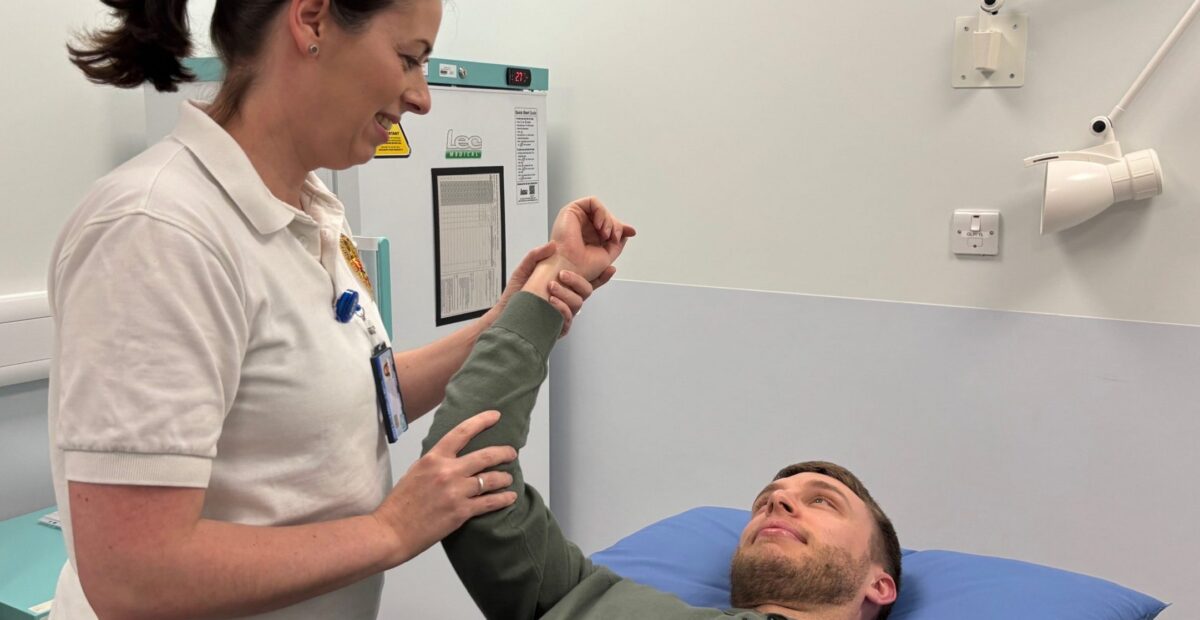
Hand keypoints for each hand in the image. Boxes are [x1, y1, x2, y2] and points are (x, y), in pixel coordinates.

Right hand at [372, 411, 516, 564]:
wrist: (390, 531)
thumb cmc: (400, 504)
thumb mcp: (415, 472)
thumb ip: (435, 464)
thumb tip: (452, 459)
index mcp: (433, 458)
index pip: (461, 432)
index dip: (481, 421)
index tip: (496, 416)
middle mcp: (447, 471)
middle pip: (485, 456)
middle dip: (504, 452)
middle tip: (512, 453)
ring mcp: (455, 492)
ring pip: (491, 479)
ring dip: (505, 478)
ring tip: (509, 479)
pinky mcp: (461, 512)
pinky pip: (489, 502)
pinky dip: (503, 499)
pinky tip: (510, 497)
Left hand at [487, 243, 601, 335]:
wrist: (506, 315)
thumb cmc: (516, 295)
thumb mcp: (523, 271)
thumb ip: (536, 256)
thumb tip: (551, 245)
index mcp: (564, 285)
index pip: (587, 280)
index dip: (601, 276)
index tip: (610, 268)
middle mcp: (567, 299)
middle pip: (586, 290)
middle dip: (577, 281)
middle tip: (562, 275)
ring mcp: (564, 313)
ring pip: (578, 303)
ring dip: (566, 293)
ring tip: (551, 288)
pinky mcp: (558, 326)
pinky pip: (568, 318)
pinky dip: (562, 308)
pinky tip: (552, 301)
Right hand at [549, 197, 635, 280]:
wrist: (570, 270)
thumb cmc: (583, 267)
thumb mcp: (608, 255)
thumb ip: (617, 241)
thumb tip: (628, 230)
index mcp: (589, 238)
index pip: (607, 225)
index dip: (619, 227)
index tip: (631, 232)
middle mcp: (582, 227)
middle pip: (606, 216)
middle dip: (616, 225)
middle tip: (615, 237)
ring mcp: (576, 219)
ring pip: (600, 209)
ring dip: (609, 221)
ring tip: (606, 235)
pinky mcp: (570, 211)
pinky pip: (592, 202)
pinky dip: (601, 212)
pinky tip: (599, 226)